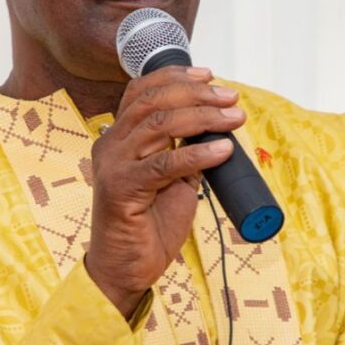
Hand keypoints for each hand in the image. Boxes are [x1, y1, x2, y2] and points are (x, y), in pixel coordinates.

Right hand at [84, 67, 244, 317]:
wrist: (126, 268)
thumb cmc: (148, 226)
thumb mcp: (174, 180)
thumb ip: (187, 152)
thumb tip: (216, 130)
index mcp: (118, 137)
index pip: (142, 91)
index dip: (175, 76)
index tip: (210, 76)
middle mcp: (110, 145)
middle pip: (153, 100)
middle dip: (197, 94)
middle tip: (231, 99)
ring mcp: (113, 165)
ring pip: (159, 124)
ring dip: (203, 117)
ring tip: (234, 119)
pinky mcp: (122, 189)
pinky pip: (164, 163)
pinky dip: (198, 154)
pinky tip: (222, 150)